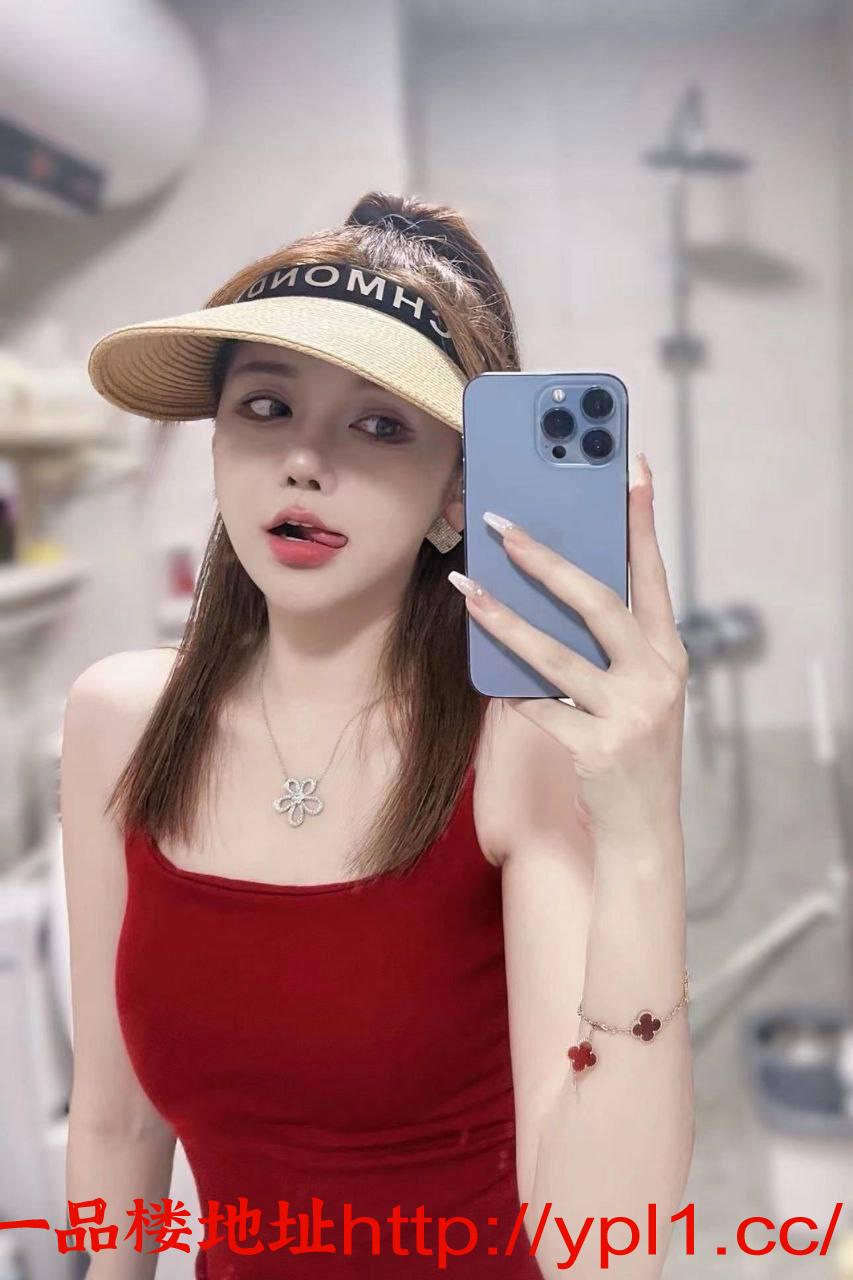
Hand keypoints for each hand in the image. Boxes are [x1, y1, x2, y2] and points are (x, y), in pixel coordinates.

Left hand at [449, 453, 687, 844]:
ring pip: (553, 654)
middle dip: (546, 560)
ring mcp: (629, 713)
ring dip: (504, 619)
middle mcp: (657, 677)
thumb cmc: (631, 745)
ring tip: (467, 589)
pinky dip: (510, 690)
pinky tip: (489, 677)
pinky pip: (538, 706)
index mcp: (669, 653)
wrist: (642, 826)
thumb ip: (610, 644)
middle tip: (501, 526)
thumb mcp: (638, 689)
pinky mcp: (597, 747)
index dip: (641, 522)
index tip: (631, 469)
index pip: (654, 574)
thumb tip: (553, 585)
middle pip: (598, 602)